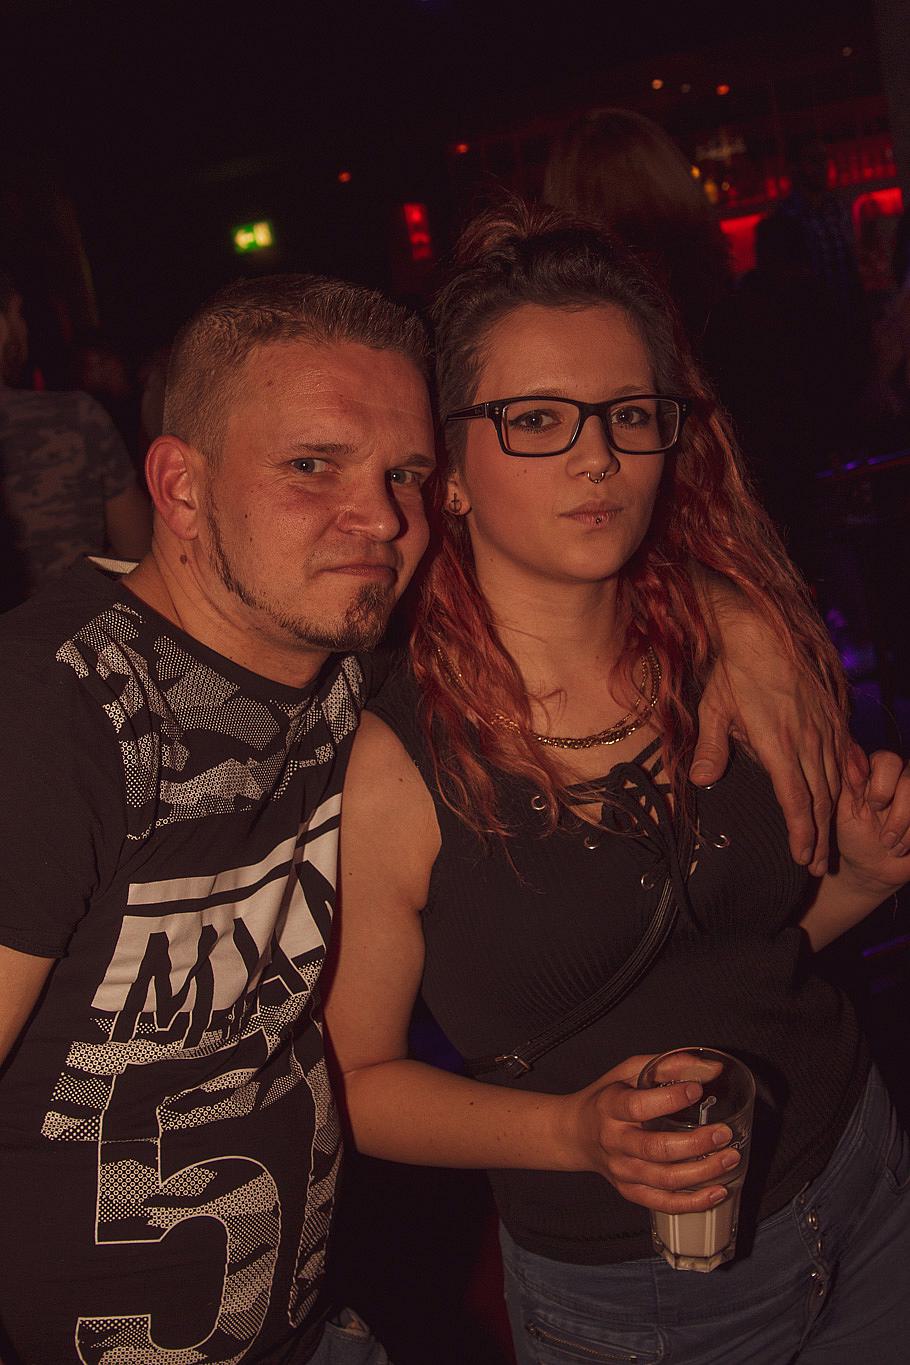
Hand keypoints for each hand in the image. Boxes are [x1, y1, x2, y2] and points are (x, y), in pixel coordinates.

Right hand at [565, 1055, 740, 1213]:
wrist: (576, 1134)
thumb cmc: (608, 1097)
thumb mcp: (629, 1071)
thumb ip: (668, 1065)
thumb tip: (712, 1069)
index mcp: (610, 1106)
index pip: (638, 1107)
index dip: (669, 1099)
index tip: (697, 1089)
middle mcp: (614, 1141)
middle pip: (656, 1149)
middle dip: (695, 1143)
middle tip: (724, 1133)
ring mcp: (622, 1171)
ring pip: (664, 1180)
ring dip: (702, 1173)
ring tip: (730, 1159)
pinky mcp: (629, 1191)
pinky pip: (662, 1204)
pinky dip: (693, 1203)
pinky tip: (717, 1192)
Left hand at [691, 632, 841, 876]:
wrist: (764, 628)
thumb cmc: (734, 670)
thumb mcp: (714, 708)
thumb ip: (711, 746)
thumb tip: (699, 780)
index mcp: (778, 742)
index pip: (795, 798)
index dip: (801, 831)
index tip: (802, 856)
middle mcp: (807, 739)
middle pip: (820, 798)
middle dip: (820, 836)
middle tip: (817, 865)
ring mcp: (824, 726)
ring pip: (835, 780)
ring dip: (833, 815)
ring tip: (829, 843)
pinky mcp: (832, 714)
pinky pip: (844, 754)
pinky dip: (848, 779)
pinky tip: (852, 794)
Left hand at [836, 746, 909, 888]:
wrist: (871, 867)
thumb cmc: (854, 835)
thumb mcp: (844, 811)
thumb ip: (849, 783)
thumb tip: (851, 751)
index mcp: (876, 772)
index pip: (888, 760)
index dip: (883, 785)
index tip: (873, 807)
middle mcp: (901, 779)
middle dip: (899, 813)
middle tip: (884, 835)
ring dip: (906, 827)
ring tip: (891, 846)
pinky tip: (903, 848)